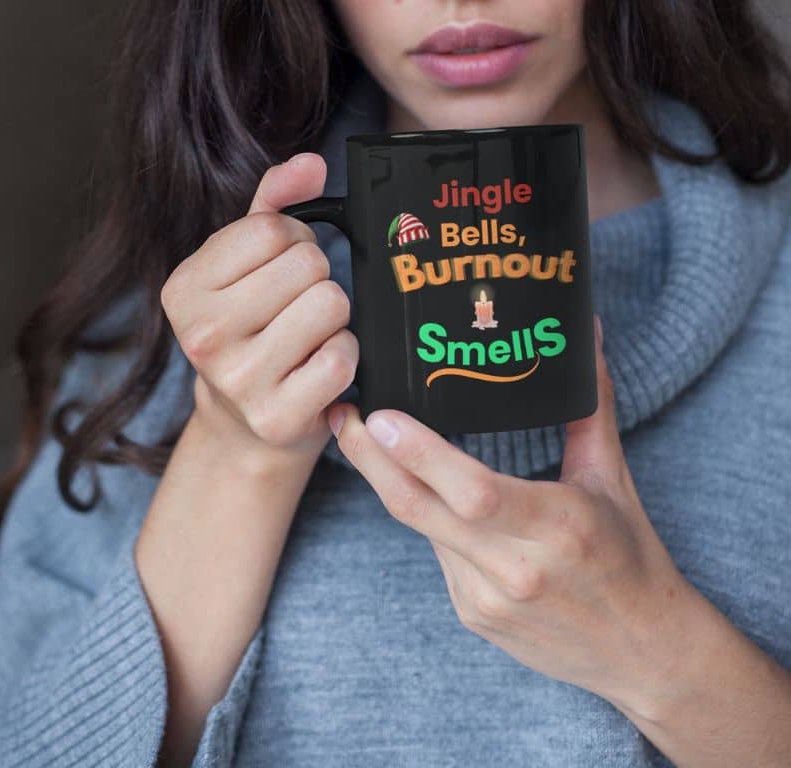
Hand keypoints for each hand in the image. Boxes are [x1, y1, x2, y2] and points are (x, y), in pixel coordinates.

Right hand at [161, 151, 357, 466]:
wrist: (244, 425)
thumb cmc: (250, 326)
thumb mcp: (245, 261)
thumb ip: (275, 202)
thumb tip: (312, 163)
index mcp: (183, 288)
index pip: (274, 229)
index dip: (295, 240)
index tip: (281, 269)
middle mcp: (202, 335)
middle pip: (308, 264)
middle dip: (316, 279)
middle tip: (296, 307)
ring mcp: (238, 381)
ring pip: (331, 304)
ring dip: (334, 317)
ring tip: (308, 336)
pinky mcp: (278, 417)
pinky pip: (343, 356)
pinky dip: (344, 356)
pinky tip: (317, 368)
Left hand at [326, 316, 692, 711]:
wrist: (643, 654)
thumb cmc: (631, 556)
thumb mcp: (612, 478)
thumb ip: (590, 404)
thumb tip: (588, 330)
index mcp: (558, 526)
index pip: (474, 491)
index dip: (421, 455)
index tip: (380, 416)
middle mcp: (516, 568)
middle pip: (421, 510)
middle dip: (371, 460)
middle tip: (342, 413)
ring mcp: (487, 598)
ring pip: (421, 527)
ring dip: (390, 481)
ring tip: (362, 434)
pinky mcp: (472, 615)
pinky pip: (436, 552)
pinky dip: (426, 514)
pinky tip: (418, 484)